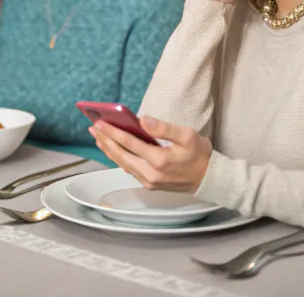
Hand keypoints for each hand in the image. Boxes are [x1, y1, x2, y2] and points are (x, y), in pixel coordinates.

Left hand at [90, 116, 212, 192]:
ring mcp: (149, 181)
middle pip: (121, 155)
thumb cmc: (201, 155)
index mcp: (159, 160)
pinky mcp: (149, 184)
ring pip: (123, 163)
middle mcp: (150, 174)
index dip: (113, 132)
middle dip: (105, 140)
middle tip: (93, 128)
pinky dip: (118, 158)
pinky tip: (112, 150)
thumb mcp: (188, 136)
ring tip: (98, 137)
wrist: (210, 180)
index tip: (100, 122)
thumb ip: (163, 128)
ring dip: (109, 150)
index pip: (130, 143)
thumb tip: (142, 120)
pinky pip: (129, 169)